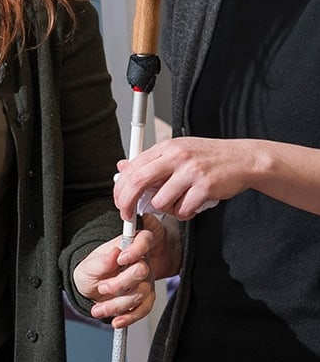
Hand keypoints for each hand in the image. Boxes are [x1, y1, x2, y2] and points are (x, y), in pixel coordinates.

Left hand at [73, 221, 160, 328]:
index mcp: (128, 245)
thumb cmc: (91, 272)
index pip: (144, 240)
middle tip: (103, 288)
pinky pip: (145, 308)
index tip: (121, 259)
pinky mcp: (146, 297)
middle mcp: (140, 260)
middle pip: (142, 270)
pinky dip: (130, 317)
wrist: (91, 290)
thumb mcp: (89, 266)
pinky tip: (117, 321)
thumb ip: (102, 261)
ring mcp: (145, 279)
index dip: (136, 250)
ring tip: (99, 308)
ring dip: (118, 304)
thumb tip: (114, 254)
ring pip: (141, 292)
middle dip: (121, 283)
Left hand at [114, 136, 253, 220]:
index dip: (121, 188)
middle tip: (127, 215)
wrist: (242, 158)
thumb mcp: (178, 151)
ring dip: (166, 209)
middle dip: (127, 202)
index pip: (133, 167)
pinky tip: (193, 204)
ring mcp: (191, 172)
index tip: (119, 201)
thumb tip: (122, 167)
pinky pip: (183, 210)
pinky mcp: (205, 188)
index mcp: (167, 147)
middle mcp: (177, 156)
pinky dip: (184, 213)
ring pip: (161, 201)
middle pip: (139, 181)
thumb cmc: (208, 156)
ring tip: (178, 202)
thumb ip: (152, 161)